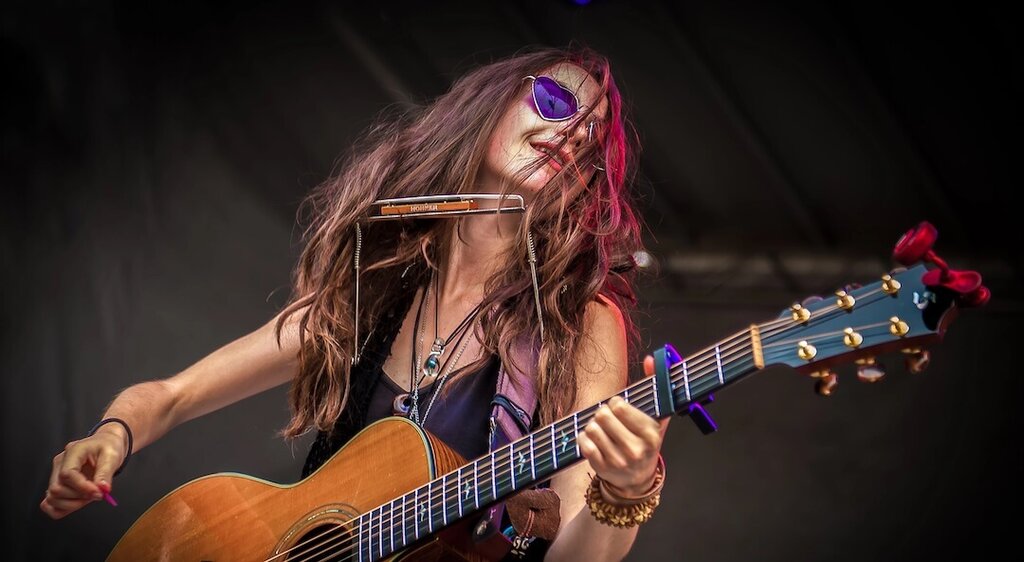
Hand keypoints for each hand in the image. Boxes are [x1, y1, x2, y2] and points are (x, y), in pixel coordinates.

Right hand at [40, 427, 126, 518]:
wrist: (106, 443)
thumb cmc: (108, 447)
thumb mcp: (112, 456)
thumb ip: (106, 473)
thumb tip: (102, 489)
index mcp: (73, 452)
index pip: (67, 474)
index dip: (82, 487)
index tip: (99, 493)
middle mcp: (60, 463)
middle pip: (56, 489)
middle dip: (78, 497)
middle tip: (97, 494)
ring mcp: (56, 474)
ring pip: (52, 498)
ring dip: (71, 504)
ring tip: (89, 497)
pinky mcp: (57, 484)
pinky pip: (49, 503)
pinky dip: (62, 508)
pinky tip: (77, 502)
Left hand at [578, 355, 668, 496]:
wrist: (637, 478)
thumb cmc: (645, 442)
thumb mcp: (656, 417)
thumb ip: (656, 386)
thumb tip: (650, 359)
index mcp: (650, 435)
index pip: (620, 407)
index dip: (616, 404)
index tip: (619, 408)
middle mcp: (635, 450)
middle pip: (603, 416)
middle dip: (603, 413)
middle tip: (608, 418)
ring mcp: (618, 461)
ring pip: (592, 428)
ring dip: (593, 425)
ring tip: (602, 429)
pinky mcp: (602, 468)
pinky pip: (583, 442)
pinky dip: (585, 437)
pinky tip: (594, 440)